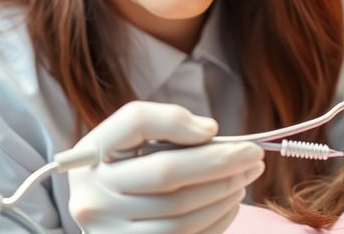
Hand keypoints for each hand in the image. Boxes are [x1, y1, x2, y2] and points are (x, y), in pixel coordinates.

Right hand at [68, 101, 264, 233]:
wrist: (102, 219)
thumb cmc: (122, 173)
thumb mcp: (128, 143)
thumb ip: (164, 125)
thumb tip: (209, 131)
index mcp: (91, 156)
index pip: (135, 122)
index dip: (177, 122)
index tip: (214, 129)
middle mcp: (93, 196)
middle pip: (166, 172)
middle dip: (220, 162)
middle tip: (253, 155)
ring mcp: (111, 231)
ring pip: (181, 210)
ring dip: (224, 192)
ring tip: (244, 178)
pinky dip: (217, 218)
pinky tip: (230, 202)